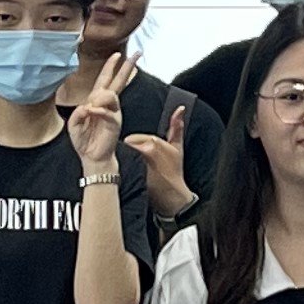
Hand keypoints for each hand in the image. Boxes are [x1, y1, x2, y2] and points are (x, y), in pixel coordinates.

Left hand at [67, 51, 135, 180]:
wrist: (92, 156)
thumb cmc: (84, 140)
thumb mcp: (74, 124)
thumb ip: (78, 113)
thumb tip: (88, 106)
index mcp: (96, 101)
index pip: (104, 79)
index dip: (110, 67)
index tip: (116, 55)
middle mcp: (107, 104)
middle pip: (118, 81)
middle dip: (126, 68)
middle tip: (136, 56)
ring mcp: (113, 113)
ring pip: (111, 95)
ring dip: (100, 97)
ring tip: (91, 107)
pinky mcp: (115, 123)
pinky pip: (108, 112)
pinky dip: (99, 111)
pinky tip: (92, 112)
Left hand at [125, 100, 194, 215]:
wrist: (172, 195)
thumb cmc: (174, 171)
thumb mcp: (177, 147)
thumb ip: (176, 126)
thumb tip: (180, 109)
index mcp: (153, 143)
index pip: (134, 138)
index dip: (137, 143)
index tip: (141, 150)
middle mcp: (143, 152)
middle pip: (127, 144)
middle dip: (130, 149)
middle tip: (136, 157)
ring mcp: (136, 163)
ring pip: (124, 154)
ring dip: (127, 157)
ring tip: (135, 164)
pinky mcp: (132, 173)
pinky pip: (123, 165)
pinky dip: (125, 166)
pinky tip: (132, 171)